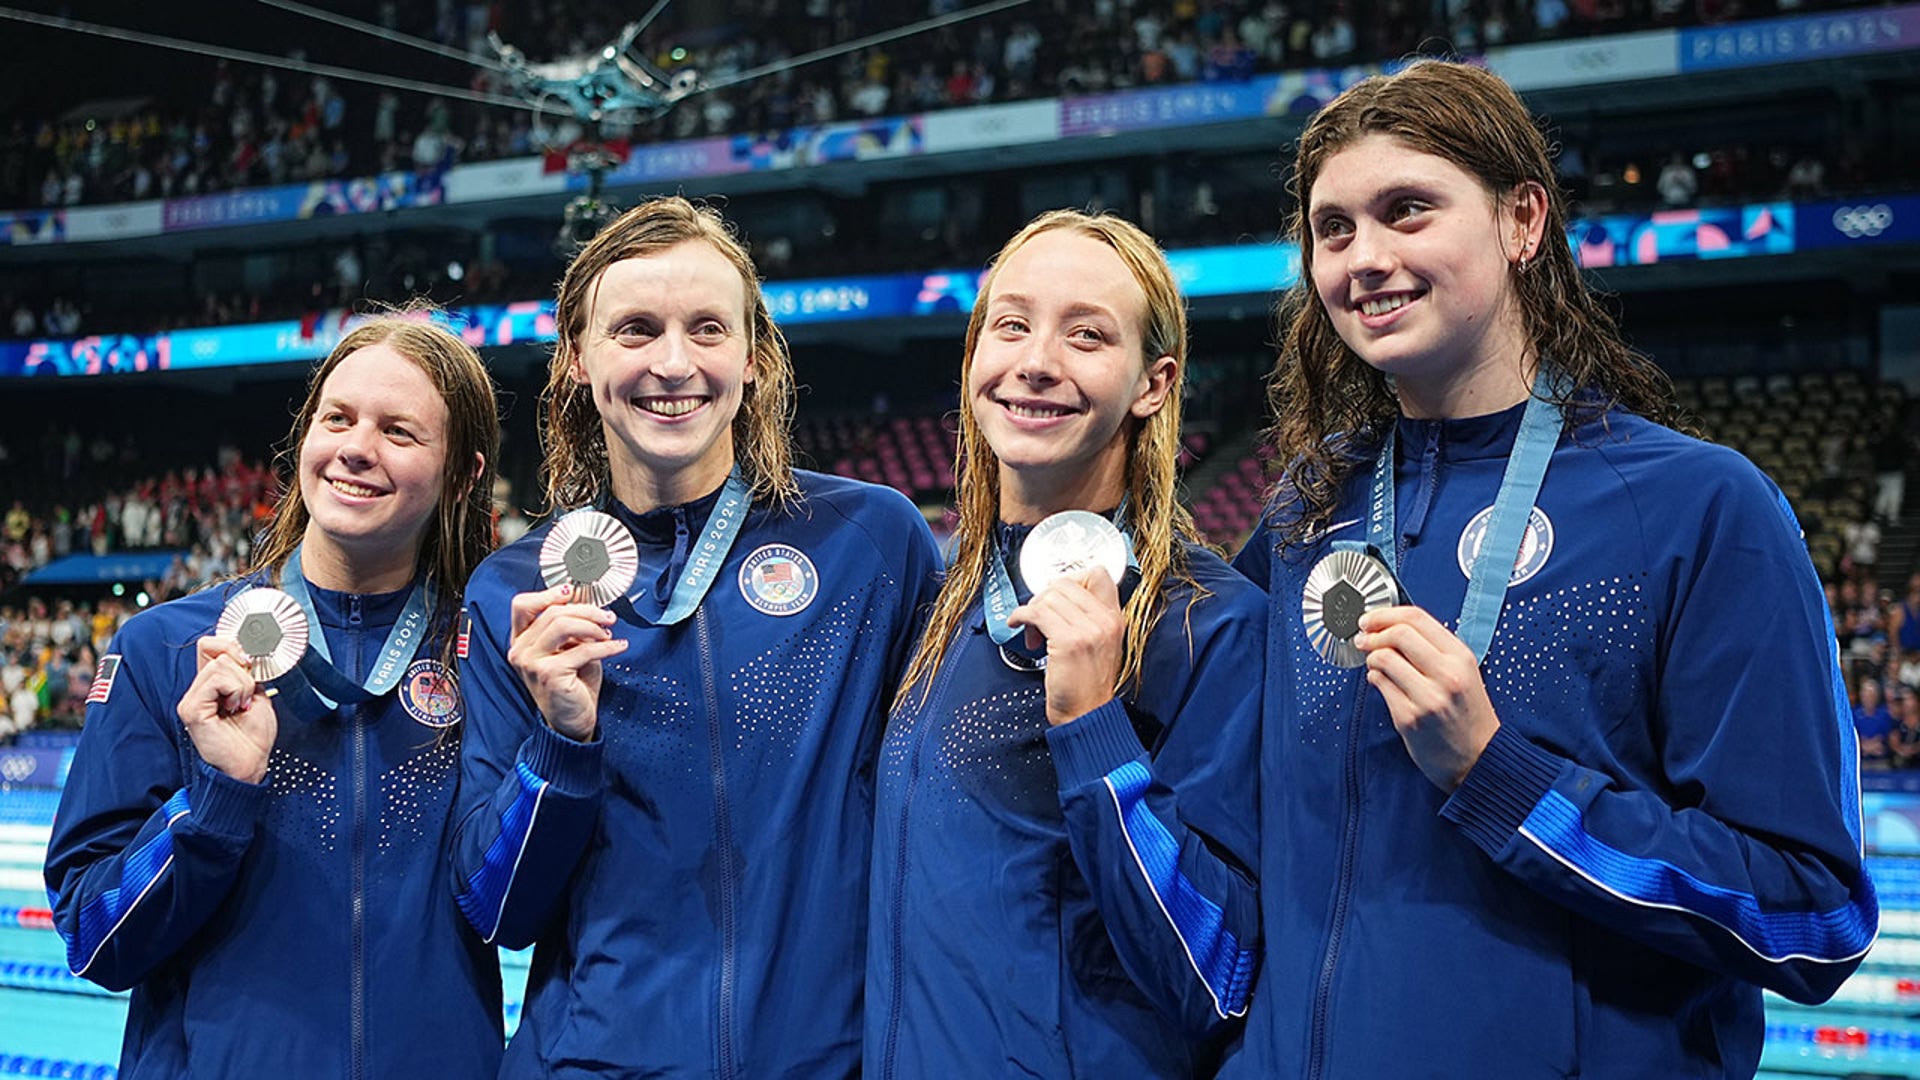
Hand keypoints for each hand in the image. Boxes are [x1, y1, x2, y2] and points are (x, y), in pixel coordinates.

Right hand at [177, 637, 277, 784]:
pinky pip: (216, 680)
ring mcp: (191, 698)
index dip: (233, 646)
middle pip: (216, 649)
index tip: (251, 665)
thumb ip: (246, 672)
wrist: (250, 763)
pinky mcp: (191, 708)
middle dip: (243, 668)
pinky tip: (234, 709)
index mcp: (211, 683)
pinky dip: (235, 690)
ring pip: (220, 664)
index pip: (211, 644)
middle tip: (247, 693)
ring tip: (241, 705)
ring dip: (242, 684)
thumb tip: (246, 652)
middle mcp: (197, 688)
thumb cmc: (253, 735)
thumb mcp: (257, 693)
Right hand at [507, 583, 625, 740]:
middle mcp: (521, 650)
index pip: (522, 605)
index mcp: (521, 641)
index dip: (548, 594)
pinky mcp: (549, 674)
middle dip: (586, 610)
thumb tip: (587, 605)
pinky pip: (583, 649)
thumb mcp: (569, 649)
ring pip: (563, 625)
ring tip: (608, 634)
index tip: (572, 592)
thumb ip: (570, 628)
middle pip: (552, 612)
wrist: (572, 721)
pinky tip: (618, 647)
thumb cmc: (572, 685)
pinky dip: (606, 646)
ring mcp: (531, 662)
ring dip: (593, 626)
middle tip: (607, 618)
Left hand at [1007, 568, 1124, 725]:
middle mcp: (1105, 621)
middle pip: (1065, 583)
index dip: (1071, 579)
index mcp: (1114, 619)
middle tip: (1038, 619)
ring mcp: (1089, 630)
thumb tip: (1056, 596)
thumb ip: (1087, 618)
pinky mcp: (1069, 641)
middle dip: (1044, 597)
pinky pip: (1036, 612)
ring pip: (1049, 596)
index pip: (1098, 574)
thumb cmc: (1086, 685)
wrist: (1086, 715)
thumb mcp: (1100, 645)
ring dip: (1032, 610)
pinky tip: (1017, 625)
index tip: (1056, 596)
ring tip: (1032, 632)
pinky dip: (1020, 615)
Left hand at [1354, 605, 1500, 791]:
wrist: (1478, 759)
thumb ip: (1434, 649)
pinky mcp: (1409, 718)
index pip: (1417, 618)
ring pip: (1383, 658)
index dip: (1386, 614)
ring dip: (1372, 657)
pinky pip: (1379, 685)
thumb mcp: (1465, 673)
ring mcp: (1428, 697)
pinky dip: (1374, 679)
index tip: (1370, 619)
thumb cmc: (1468, 716)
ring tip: (1376, 664)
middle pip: (1398, 634)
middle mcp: (1447, 675)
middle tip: (1364, 639)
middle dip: (1373, 633)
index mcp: (1461, 657)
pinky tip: (1382, 683)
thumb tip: (1392, 626)